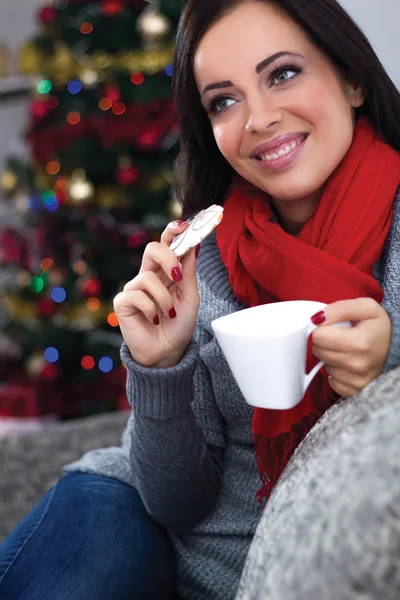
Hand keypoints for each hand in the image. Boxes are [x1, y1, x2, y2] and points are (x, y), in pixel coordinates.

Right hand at [113, 221, 199, 368]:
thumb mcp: (189, 297)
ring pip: (148, 277)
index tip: (184, 225)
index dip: (172, 231)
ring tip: (169, 313)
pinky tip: (154, 319)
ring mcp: (133, 288)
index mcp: (165, 271)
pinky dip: (151, 308)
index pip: (166, 244)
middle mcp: (148, 275)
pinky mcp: (123, 302)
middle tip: (177, 276)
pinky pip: (137, 295)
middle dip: (167, 257)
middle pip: (152, 249)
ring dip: (164, 298)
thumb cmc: (179, 324)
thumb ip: (188, 273)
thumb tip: (193, 246)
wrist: (167, 351)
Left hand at [311, 298, 390, 397]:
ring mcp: (355, 381)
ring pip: (324, 366)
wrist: (398, 349)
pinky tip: (349, 364)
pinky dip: (337, 372)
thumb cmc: (379, 327)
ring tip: (348, 350)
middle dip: (325, 342)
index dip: (322, 328)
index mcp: (358, 343)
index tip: (334, 327)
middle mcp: (356, 365)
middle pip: (318, 351)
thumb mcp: (366, 308)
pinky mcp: (353, 391)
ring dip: (331, 357)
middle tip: (341, 338)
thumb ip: (340, 309)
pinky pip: (331, 380)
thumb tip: (315, 318)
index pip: (318, 336)